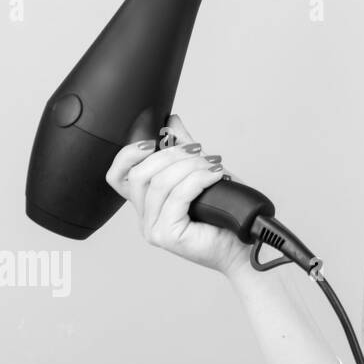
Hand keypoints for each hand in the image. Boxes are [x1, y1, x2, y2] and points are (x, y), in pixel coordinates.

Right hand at [105, 114, 250, 276]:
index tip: (153, 141)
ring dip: (189, 166)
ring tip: (213, 166)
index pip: (117, 176)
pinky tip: (214, 176)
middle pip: (140, 174)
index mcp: (147, 203)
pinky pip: (177, 196)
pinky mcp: (167, 235)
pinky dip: (197, 179)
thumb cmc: (226, 213)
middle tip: (200, 152)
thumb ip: (184, 149)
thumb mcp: (202, 172)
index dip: (129, 154)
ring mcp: (153, 229)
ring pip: (159, 183)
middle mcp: (145, 217)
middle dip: (172, 155)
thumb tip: (171, 121)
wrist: (246, 241)